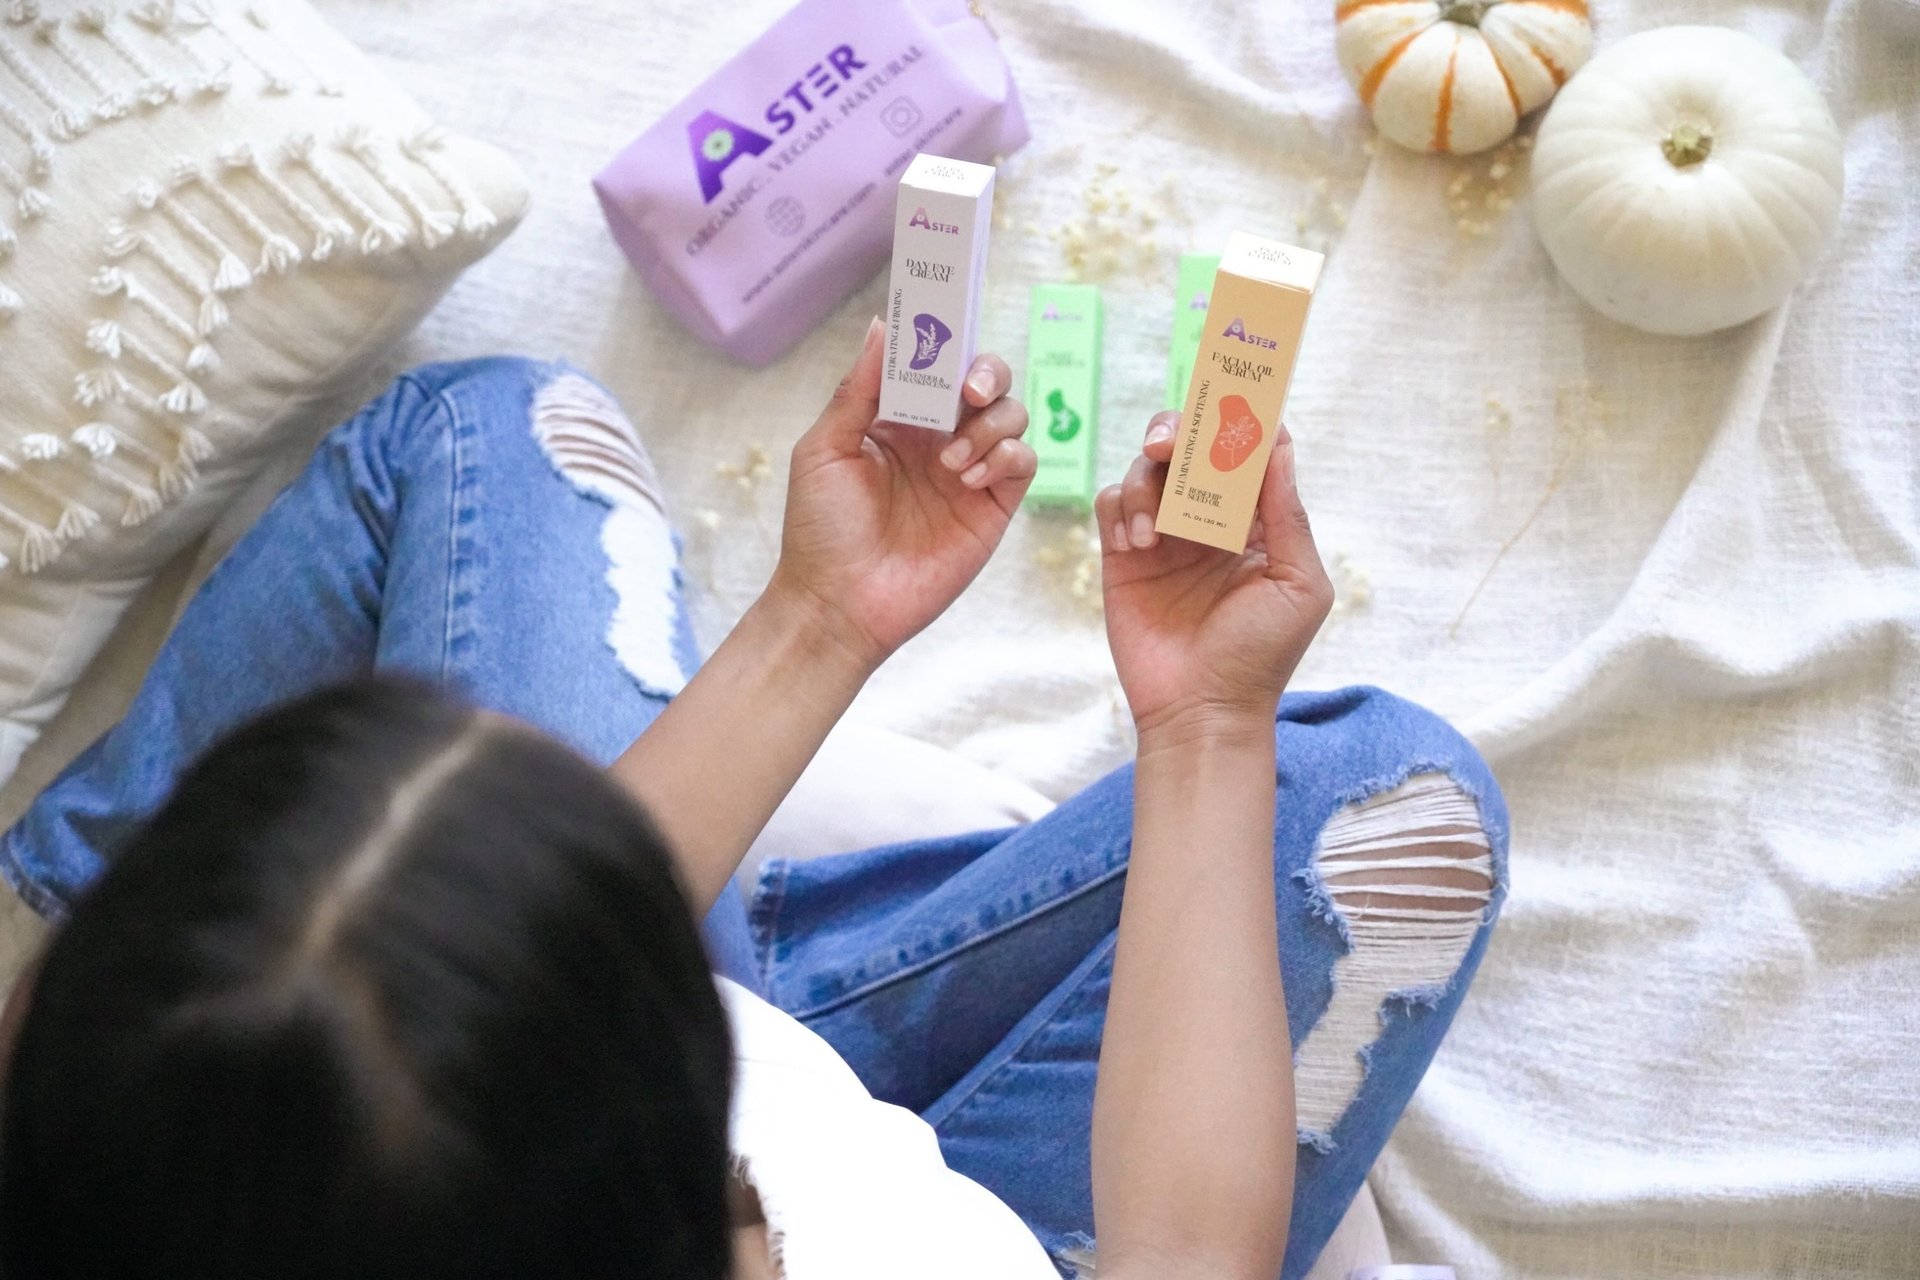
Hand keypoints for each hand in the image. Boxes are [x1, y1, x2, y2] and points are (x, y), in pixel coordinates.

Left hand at [772, 318, 1035, 668]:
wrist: (838, 603)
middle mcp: (939, 439)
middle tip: (967, 392)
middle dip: (986, 373)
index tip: (948, 329)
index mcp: (898, 419)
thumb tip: (882, 327)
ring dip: (990, 425)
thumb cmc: (821, 530)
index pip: (937, 366)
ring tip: (953, 461)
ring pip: (1011, 417)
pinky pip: (1022, 463)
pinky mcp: (992, 508)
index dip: (948, 342)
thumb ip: (858, 390)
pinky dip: (1006, 458)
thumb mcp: (825, 449)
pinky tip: (969, 480)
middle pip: (987, 382)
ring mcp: (969, 472)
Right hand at [1097, 411, 1332, 739]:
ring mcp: (1164, 535)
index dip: (1242, 416)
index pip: (1249, 451)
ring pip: (1146, 469)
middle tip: (1169, 444)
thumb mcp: (1297, 584)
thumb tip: (1280, 444)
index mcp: (1257, 520)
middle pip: (1189, 446)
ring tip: (1153, 534)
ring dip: (1146, 484)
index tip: (1231, 390)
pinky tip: (1137, 545)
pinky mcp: (1123, 556)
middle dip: (1179, 431)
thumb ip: (1288, 515)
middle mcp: (1209, 518)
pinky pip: (1112, 504)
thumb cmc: (1260, 656)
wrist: (1201, 712)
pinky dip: (1121, 509)